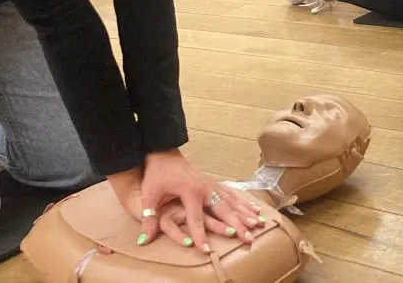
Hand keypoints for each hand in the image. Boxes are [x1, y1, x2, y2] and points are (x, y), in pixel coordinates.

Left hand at [108, 151, 263, 253]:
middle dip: (237, 225)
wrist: (164, 152)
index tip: (207, 250)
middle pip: (223, 210)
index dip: (200, 236)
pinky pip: (232, 195)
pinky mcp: (214, 183)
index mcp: (189, 191)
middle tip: (248, 238)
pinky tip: (255, 211)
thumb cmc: (157, 174)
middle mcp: (205, 188)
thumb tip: (143, 240)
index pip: (196, 219)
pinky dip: (244, 204)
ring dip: (246, 214)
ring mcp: (211, 185)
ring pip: (232, 202)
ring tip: (258, 225)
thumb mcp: (149, 195)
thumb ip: (148, 217)